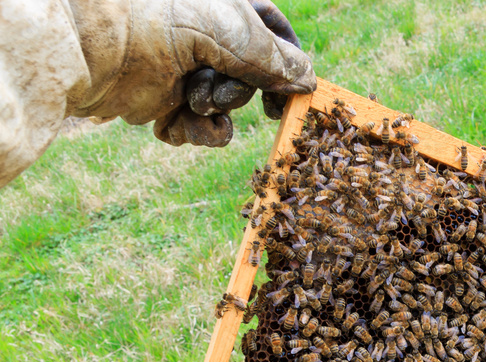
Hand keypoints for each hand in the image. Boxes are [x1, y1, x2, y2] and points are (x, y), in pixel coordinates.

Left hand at [69, 0, 315, 146]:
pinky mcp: (160, 102)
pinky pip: (197, 128)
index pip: (273, 30)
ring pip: (225, 105)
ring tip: (191, 100)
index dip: (287, 62)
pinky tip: (179, 124)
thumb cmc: (157, 16)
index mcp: (221, 5)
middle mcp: (203, 35)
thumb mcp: (231, 30)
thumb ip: (276, 58)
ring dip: (216, 111)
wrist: (82, 42)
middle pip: (251, 75)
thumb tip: (309, 81)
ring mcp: (181, 69)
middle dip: (240, 91)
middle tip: (218, 91)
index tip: (291, 92)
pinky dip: (195, 132)